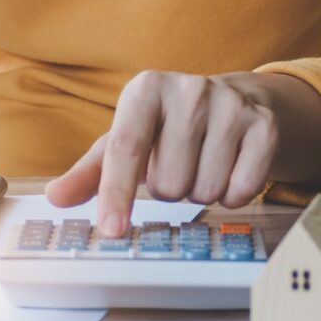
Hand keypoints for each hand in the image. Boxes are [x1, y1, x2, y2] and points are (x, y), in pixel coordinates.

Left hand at [46, 71, 279, 236]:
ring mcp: (231, 104)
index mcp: (146, 89)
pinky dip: (233, 194)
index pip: (125, 149)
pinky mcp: (264, 125)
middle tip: (178, 166)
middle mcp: (189, 89)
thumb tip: (56, 197)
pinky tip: (229, 169)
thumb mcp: (128, 141)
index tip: (112, 231)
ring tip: (203, 164)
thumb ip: (91, 172)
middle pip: (168, 182)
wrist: (237, 102)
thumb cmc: (169, 128)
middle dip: (170, 189)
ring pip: (205, 190)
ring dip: (200, 191)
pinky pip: (242, 189)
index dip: (117, 194)